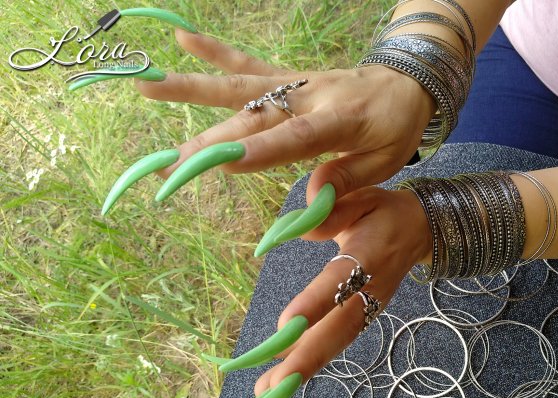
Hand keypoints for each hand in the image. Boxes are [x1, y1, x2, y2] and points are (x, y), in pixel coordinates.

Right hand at [135, 30, 435, 200]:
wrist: (407, 81)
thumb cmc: (396, 127)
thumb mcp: (386, 160)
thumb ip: (348, 177)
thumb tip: (310, 198)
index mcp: (340, 121)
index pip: (296, 138)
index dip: (262, 151)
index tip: (225, 165)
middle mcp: (310, 97)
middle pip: (255, 119)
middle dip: (211, 142)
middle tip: (170, 163)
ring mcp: (296, 83)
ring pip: (240, 88)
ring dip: (193, 89)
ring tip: (149, 85)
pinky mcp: (288, 77)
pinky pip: (250, 65)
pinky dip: (217, 53)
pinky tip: (182, 39)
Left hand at [205, 186, 431, 397]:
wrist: (420, 229)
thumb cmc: (382, 211)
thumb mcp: (361, 196)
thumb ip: (330, 210)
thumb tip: (294, 228)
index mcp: (370, 253)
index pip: (341, 280)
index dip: (316, 304)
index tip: (286, 326)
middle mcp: (372, 288)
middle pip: (340, 327)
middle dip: (306, 358)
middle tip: (271, 387)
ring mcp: (372, 306)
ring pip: (338, 341)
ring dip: (304, 367)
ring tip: (267, 391)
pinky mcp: (366, 315)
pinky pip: (338, 340)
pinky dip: (312, 359)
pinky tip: (282, 375)